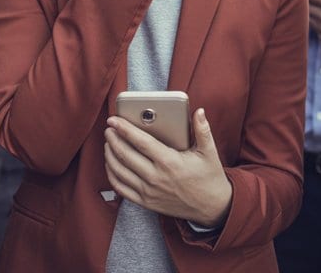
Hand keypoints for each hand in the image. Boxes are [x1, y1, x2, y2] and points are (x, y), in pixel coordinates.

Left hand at [104, 108, 231, 227]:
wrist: (212, 208)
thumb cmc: (209, 177)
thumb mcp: (209, 152)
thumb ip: (203, 130)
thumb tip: (199, 111)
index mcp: (170, 162)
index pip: (141, 142)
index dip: (124, 129)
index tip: (114, 120)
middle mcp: (156, 178)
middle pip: (126, 155)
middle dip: (113, 139)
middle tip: (108, 128)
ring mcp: (149, 192)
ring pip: (120, 171)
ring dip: (110, 155)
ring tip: (108, 142)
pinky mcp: (146, 203)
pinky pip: (121, 188)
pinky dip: (112, 175)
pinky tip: (111, 164)